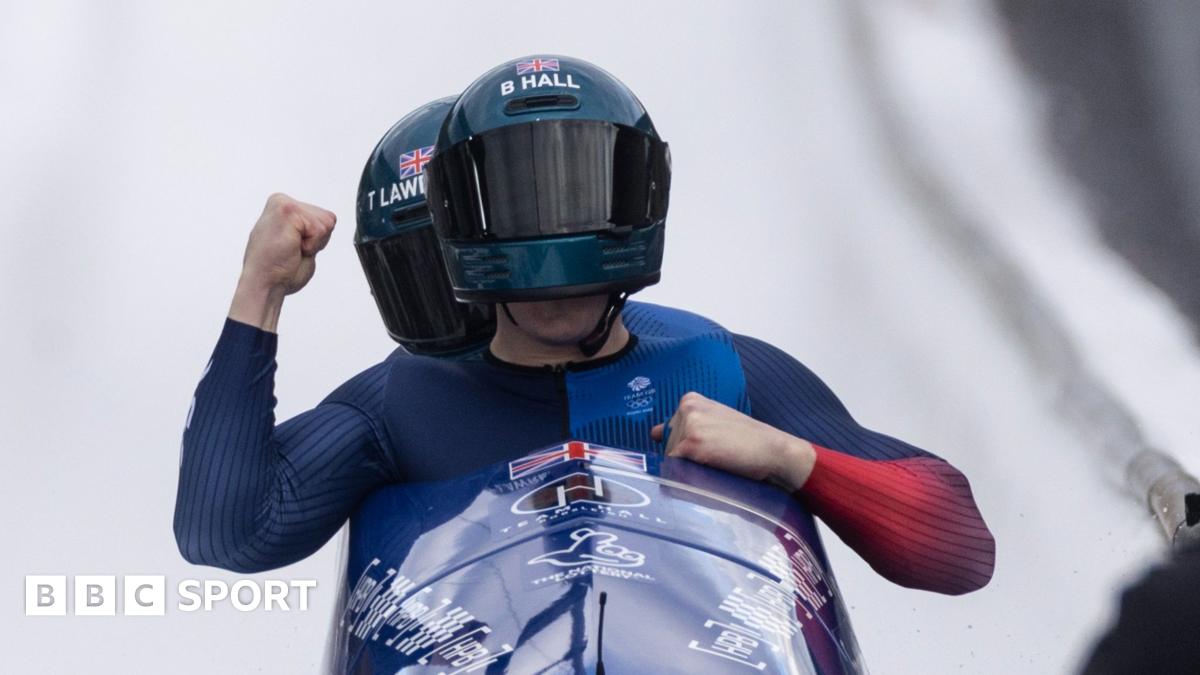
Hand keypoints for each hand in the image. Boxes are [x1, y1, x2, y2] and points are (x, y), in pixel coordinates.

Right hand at [229, 193, 336, 330]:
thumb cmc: (280, 272)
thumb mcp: (301, 243)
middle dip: (317, 241)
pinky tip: (291, 248)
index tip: (294, 249)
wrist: (265, 285)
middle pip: (327, 219)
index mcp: (283, 208)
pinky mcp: (287, 210)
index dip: (316, 241)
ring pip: (326, 223)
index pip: (324, 218)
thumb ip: (310, 229)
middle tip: (292, 251)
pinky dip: (311, 245)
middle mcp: (281, 201)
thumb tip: (328, 221)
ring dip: (313, 243)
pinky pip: (320, 229)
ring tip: (291, 250)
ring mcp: (283, 203)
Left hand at [651, 392, 815, 489]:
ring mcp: (688, 425)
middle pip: (667, 445)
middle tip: (716, 457)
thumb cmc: (748, 442)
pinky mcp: (691, 444)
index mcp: (690, 400)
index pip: (669, 432)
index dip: (686, 448)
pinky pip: (674, 469)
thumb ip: (686, 426)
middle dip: (685, 458)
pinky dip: (688, 477)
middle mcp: (686, 408)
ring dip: (688, 469)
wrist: (774, 451)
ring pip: (670, 460)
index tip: (709, 450)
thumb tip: (654, 434)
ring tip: (717, 462)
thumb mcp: (715, 423)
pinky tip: (713, 469)